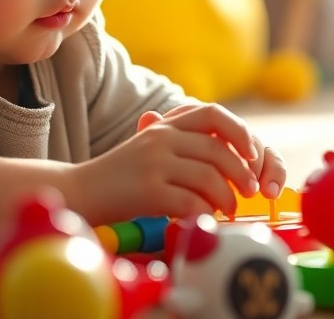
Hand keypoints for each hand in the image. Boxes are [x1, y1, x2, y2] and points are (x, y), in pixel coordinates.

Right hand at [69, 103, 284, 224]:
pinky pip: (191, 202)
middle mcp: (160, 138)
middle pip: (217, 149)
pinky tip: (204, 219)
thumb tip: (230, 149)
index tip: (252, 154)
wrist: (82, 190)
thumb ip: (182, 142)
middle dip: (241, 173)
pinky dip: (205, 213)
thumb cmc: (122, 175)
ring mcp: (153, 163)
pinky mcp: (147, 191)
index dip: (239, 131)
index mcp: (164, 125)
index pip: (212, 113)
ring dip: (226, 197)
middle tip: (248, 192)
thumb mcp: (150, 146)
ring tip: (227, 209)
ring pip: (209, 177)